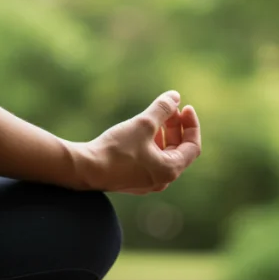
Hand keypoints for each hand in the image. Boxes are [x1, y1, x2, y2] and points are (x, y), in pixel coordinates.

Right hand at [72, 91, 201, 193]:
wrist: (85, 169)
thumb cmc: (116, 149)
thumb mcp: (143, 124)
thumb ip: (162, 109)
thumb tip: (175, 96)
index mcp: (169, 170)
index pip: (193, 146)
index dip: (191, 125)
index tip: (185, 107)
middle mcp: (161, 180)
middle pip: (178, 150)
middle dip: (176, 127)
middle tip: (169, 108)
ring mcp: (146, 182)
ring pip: (163, 155)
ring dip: (163, 134)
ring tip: (154, 117)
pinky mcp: (132, 180)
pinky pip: (150, 160)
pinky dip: (151, 144)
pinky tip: (140, 131)